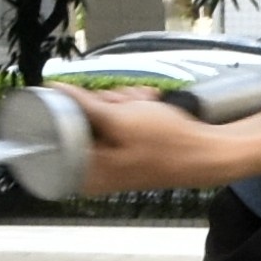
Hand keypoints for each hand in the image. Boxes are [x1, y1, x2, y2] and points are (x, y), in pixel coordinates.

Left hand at [68, 85, 260, 195]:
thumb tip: (54, 89)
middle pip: (83, 118)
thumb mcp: (121, 121)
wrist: (206, 153)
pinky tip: (150, 109)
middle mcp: (96, 167)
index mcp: (86, 171)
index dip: (81, 107)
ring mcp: (113, 156)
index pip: (62, 127)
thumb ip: (84, 107)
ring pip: (105, 112)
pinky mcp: (128, 147)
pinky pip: (121, 118)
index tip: (104, 104)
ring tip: (145, 107)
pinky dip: (134, 108)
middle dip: (108, 103)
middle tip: (131, 106)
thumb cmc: (167, 143)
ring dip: (124, 102)